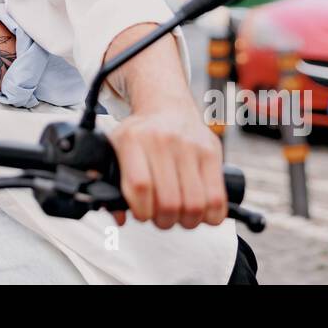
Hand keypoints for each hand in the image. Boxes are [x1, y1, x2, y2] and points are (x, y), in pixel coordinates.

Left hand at [106, 94, 226, 230]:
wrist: (167, 107)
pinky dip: (211, 216)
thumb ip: (109, 183)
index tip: (142, 213)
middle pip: (169, 202)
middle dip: (164, 221)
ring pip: (195, 205)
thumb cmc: (140, 137)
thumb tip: (118, 217)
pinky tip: (201, 212)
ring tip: (180, 214)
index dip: (142, 211)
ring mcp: (189, 145)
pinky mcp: (212, 152)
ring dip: (187, 221)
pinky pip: (218, 198)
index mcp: (132, 140)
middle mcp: (161, 140)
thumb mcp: (116, 150)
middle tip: (161, 217)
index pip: (140, 186)